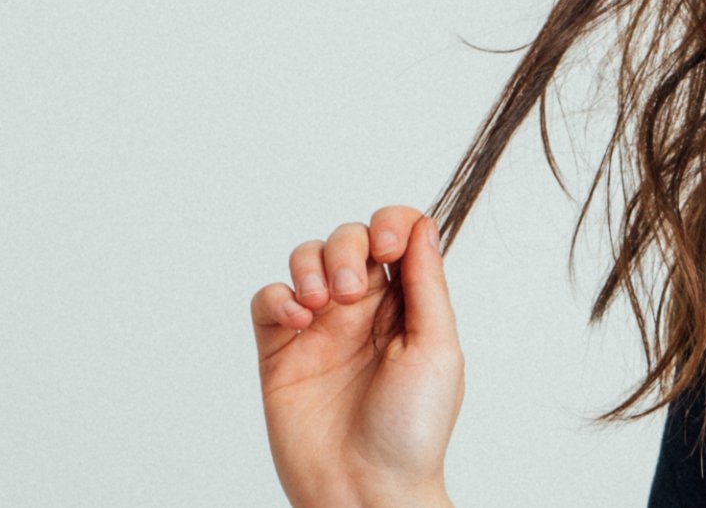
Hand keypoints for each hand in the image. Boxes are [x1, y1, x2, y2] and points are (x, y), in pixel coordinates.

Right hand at [250, 205, 462, 507]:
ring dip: (311, 265)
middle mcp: (362, 310)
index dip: (389, 225)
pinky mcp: (281, 352)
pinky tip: (298, 320)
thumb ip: (427, 284)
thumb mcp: (437, 349)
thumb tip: (422, 226)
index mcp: (406, 305)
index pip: (396, 236)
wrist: (366, 490)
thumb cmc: (412, 431)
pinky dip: (278, 296)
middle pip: (349, 237)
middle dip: (346, 246)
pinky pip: (268, 300)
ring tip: (320, 305)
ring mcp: (319, 329)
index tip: (387, 249)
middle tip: (348, 291)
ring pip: (305, 258)